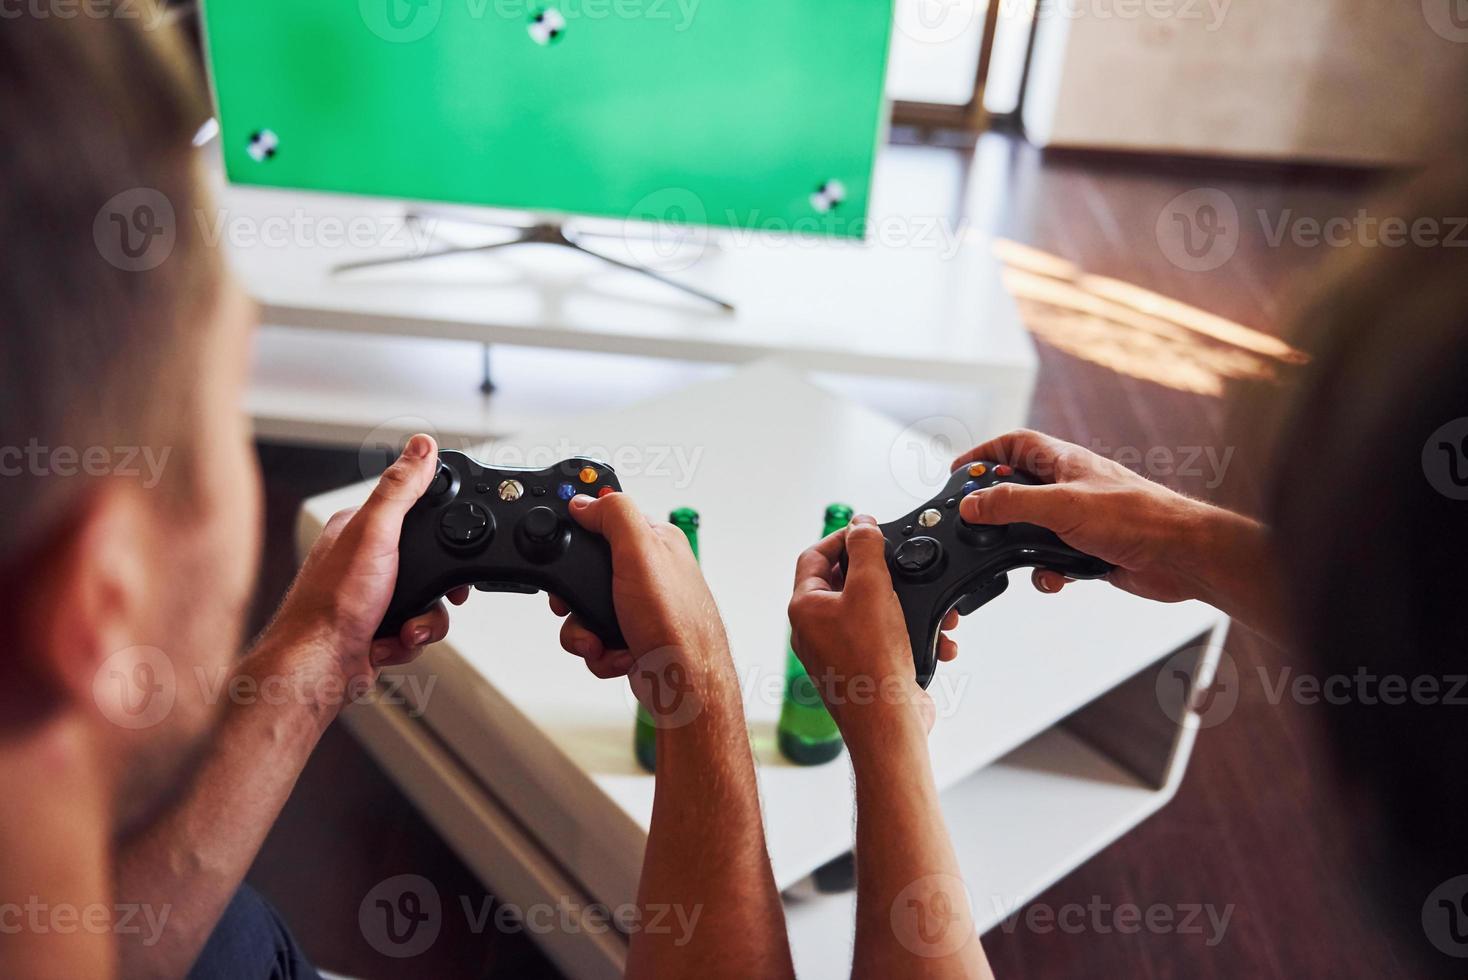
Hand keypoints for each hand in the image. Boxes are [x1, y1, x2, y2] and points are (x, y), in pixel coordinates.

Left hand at [267, 434, 468, 694]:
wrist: (317, 670)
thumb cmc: (331, 604)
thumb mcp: (375, 533)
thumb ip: (401, 488)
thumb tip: (421, 445)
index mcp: (359, 529)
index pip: (414, 513)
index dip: (441, 530)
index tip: (454, 545)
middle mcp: (363, 561)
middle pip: (429, 564)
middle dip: (436, 590)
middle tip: (431, 595)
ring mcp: (370, 597)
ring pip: (427, 601)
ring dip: (424, 621)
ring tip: (404, 627)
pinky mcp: (376, 628)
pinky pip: (413, 631)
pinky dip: (407, 641)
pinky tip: (388, 642)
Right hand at [549, 493, 731, 703]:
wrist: (683, 682)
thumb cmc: (676, 621)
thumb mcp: (641, 552)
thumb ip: (614, 515)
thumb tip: (585, 501)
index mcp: (655, 541)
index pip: (607, 520)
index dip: (580, 533)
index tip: (562, 546)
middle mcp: (647, 572)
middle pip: (585, 571)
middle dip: (574, 597)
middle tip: (574, 605)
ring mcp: (638, 607)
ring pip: (584, 610)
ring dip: (584, 631)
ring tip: (600, 639)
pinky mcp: (630, 636)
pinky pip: (595, 639)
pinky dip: (600, 652)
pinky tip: (618, 654)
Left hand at [787, 516, 958, 737]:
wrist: (889, 723)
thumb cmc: (871, 662)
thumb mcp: (871, 588)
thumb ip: (865, 549)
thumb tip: (860, 523)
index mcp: (805, 608)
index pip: (815, 556)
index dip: (842, 538)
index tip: (868, 531)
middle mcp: (816, 631)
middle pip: (847, 583)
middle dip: (884, 575)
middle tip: (904, 568)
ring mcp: (840, 653)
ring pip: (874, 613)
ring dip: (907, 606)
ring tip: (933, 609)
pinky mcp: (865, 670)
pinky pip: (889, 640)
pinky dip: (913, 634)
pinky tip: (936, 640)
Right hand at [954, 429, 1241, 603]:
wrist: (1181, 556)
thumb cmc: (1137, 516)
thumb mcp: (1061, 506)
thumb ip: (1012, 504)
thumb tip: (972, 504)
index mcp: (1063, 463)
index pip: (1013, 445)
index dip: (984, 455)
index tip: (958, 472)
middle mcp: (1069, 487)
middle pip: (1017, 490)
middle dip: (998, 510)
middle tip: (979, 525)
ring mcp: (1078, 519)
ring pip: (1032, 530)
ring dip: (1023, 547)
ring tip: (1022, 556)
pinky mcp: (1087, 549)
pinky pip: (1052, 559)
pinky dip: (1047, 571)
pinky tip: (1057, 577)